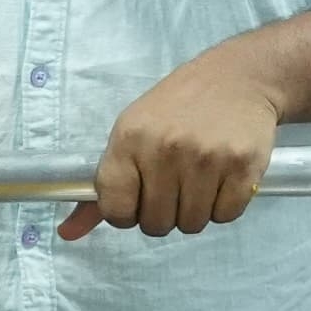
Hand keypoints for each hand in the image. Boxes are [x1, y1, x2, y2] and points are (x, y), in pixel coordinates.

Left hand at [63, 48, 280, 240]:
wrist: (238, 77)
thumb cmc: (178, 106)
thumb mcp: (132, 132)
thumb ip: (105, 186)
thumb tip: (67, 233)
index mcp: (130, 138)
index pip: (115, 209)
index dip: (125, 213)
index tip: (137, 200)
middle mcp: (166, 149)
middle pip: (156, 224)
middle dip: (163, 214)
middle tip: (174, 187)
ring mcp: (207, 158)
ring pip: (192, 224)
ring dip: (195, 211)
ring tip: (199, 180)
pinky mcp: (243, 166)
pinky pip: (226, 216)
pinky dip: (223, 206)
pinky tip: (222, 178)